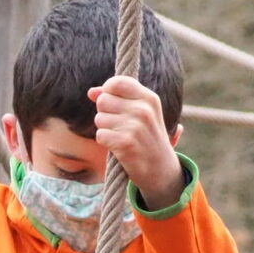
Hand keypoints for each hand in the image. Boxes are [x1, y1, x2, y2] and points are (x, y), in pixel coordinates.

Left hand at [90, 75, 182, 206]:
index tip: (114, 104)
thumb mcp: (140, 113)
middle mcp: (144, 110)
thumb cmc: (147, 138)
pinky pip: (100, 135)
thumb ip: (117, 98)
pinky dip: (106, 142)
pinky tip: (119, 147)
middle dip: (105, 114)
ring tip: (122, 137)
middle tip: (121, 126)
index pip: (116, 82)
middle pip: (103, 100)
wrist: (161, 170)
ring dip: (106, 129)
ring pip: (99, 118)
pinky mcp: (125, 143)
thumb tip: (91, 92)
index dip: (107, 92)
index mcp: (150, 98)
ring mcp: (135, 126)